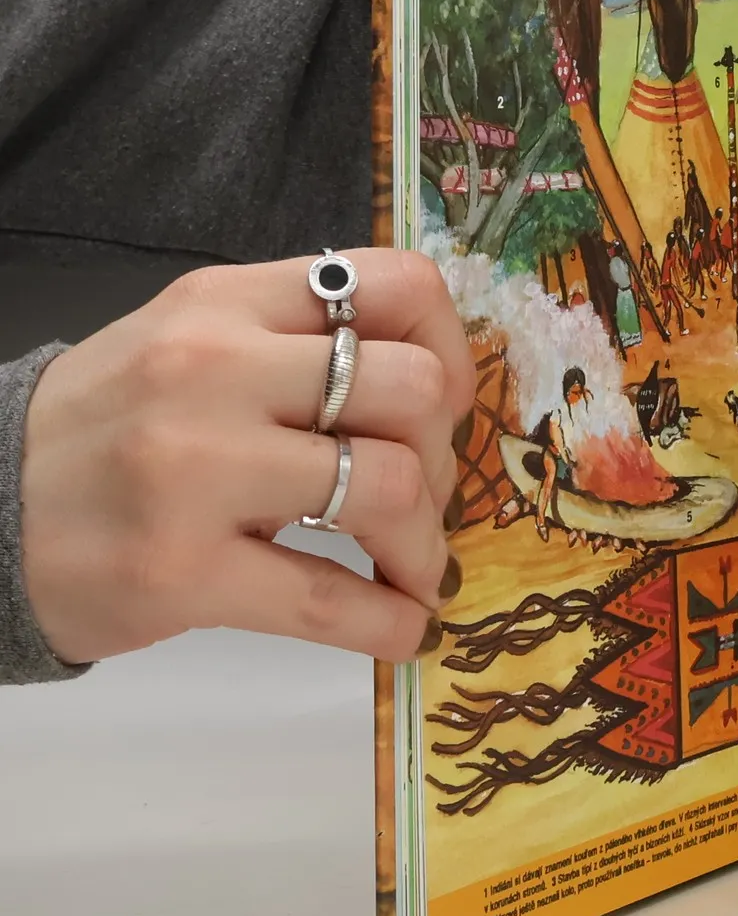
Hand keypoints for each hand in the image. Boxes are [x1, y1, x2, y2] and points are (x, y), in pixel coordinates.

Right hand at [18, 251, 476, 665]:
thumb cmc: (110, 426)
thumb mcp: (191, 340)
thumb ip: (296, 340)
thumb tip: (432, 381)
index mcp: (229, 304)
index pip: (396, 286)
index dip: (450, 349)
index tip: (441, 404)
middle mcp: (214, 371)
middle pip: (411, 390)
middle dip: (440, 455)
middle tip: (419, 497)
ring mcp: (196, 472)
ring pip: (385, 489)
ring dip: (424, 545)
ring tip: (413, 570)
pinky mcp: (180, 571)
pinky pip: (327, 599)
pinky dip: (390, 622)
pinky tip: (402, 629)